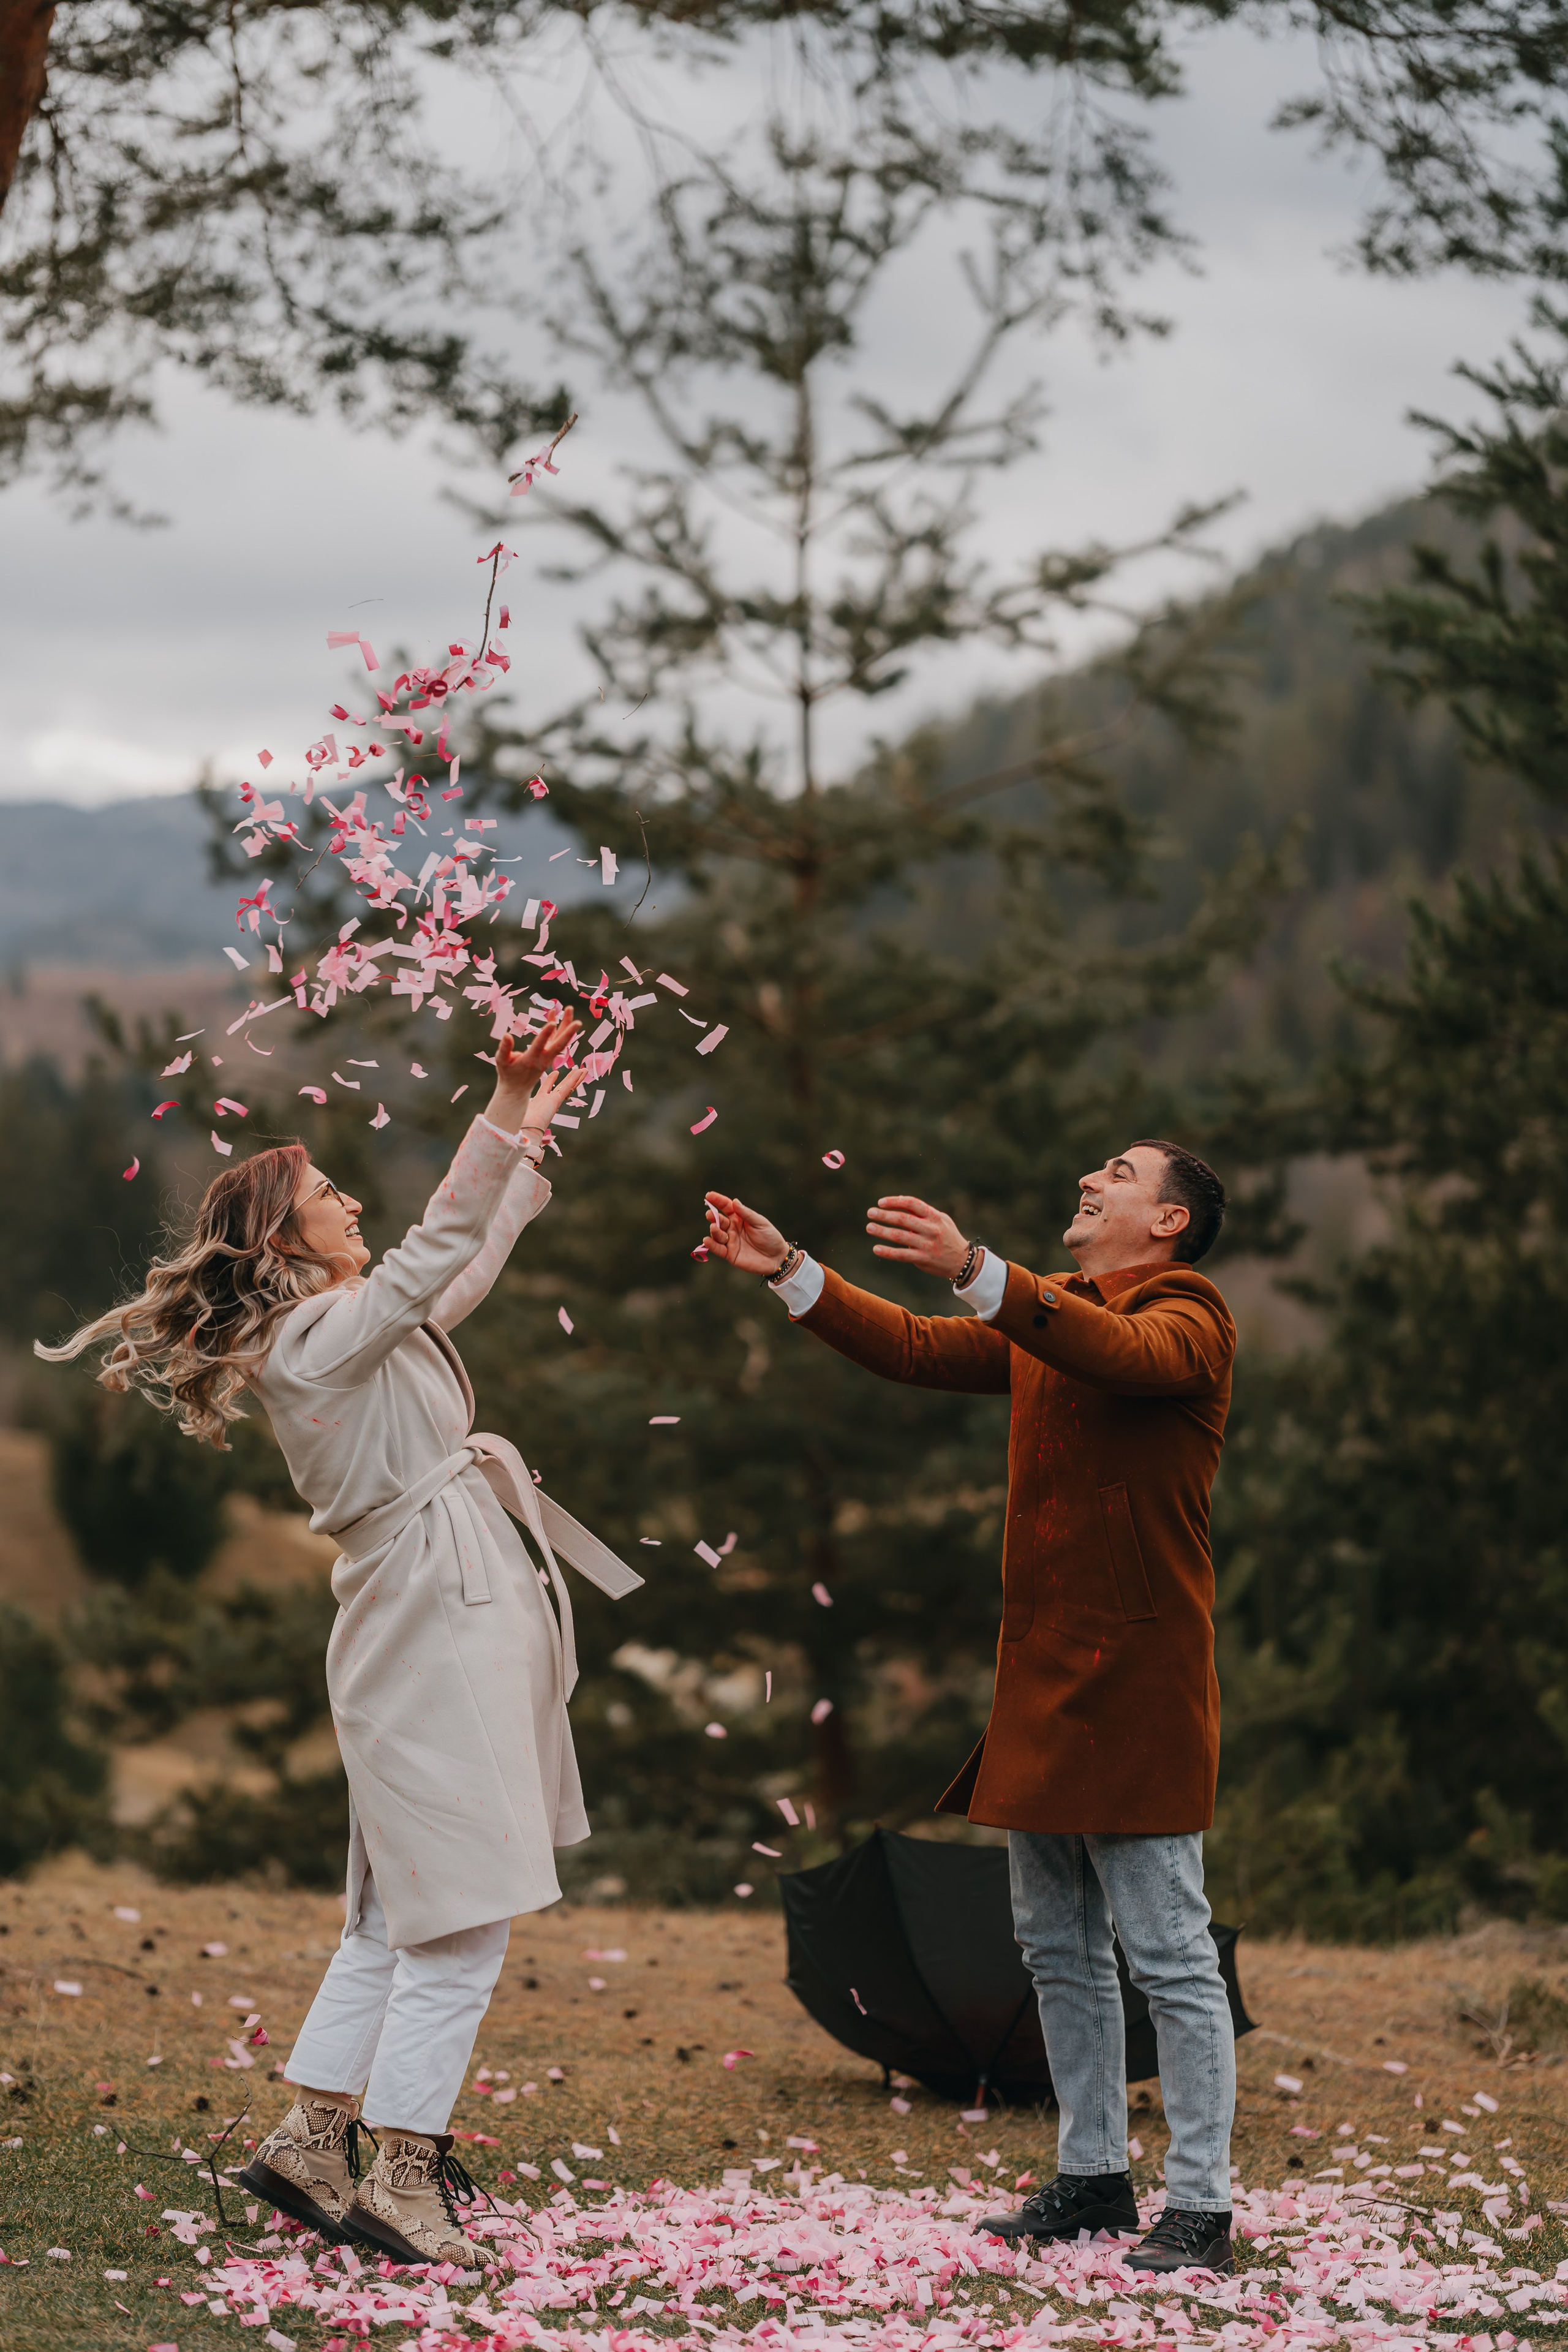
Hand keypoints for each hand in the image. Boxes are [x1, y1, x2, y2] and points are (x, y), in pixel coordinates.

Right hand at [488, 1013, 582, 1135]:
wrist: (517, 1089)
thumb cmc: (508, 1074)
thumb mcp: (502, 1061)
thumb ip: (504, 1048)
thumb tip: (507, 1035)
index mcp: (531, 1060)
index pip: (540, 1045)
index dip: (546, 1034)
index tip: (552, 1022)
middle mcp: (543, 1059)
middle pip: (559, 1044)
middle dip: (568, 1030)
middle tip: (575, 1016)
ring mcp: (548, 1057)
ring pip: (560, 1040)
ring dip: (566, 1025)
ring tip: (569, 1008)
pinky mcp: (548, 1055)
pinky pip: (556, 1040)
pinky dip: (557, 1029)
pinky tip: (554, 1016)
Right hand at [704, 1191, 789, 1275]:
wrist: (777, 1257)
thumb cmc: (770, 1237)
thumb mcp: (760, 1223)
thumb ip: (746, 1214)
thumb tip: (734, 1201)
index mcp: (739, 1218)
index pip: (726, 1207)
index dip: (717, 1201)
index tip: (709, 1195)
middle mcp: (732, 1228)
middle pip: (719, 1220)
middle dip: (713, 1216)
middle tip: (710, 1214)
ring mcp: (730, 1241)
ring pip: (717, 1234)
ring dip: (714, 1230)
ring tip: (714, 1227)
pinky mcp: (730, 1254)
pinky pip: (718, 1249)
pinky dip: (711, 1245)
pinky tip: (707, 1240)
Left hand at [866, 1194, 969, 1279]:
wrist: (962, 1261)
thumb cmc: (947, 1236)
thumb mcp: (940, 1220)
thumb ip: (921, 1211)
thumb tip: (899, 1199)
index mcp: (934, 1216)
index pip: (912, 1203)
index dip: (895, 1201)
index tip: (881, 1202)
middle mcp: (930, 1229)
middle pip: (903, 1219)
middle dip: (884, 1215)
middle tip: (870, 1213)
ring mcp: (927, 1244)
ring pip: (899, 1236)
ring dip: (882, 1231)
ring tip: (870, 1227)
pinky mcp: (923, 1259)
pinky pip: (902, 1255)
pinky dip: (887, 1252)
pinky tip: (876, 1248)